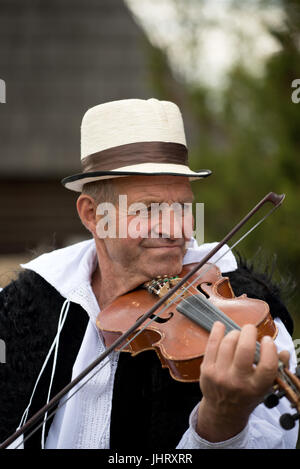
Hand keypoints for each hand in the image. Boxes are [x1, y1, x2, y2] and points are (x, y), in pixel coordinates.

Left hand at [196, 321, 284, 441]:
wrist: (223, 410)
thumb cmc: (248, 393)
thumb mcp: (265, 386)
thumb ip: (277, 368)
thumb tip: (283, 351)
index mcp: (256, 387)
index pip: (267, 365)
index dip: (269, 348)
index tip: (267, 340)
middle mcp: (238, 382)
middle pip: (245, 349)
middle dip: (249, 332)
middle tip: (250, 329)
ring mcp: (220, 376)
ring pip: (228, 343)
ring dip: (235, 333)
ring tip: (238, 335)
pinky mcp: (207, 370)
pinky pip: (211, 344)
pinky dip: (217, 331)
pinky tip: (220, 326)